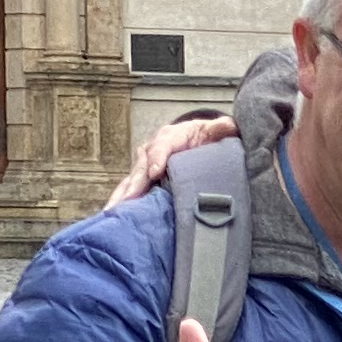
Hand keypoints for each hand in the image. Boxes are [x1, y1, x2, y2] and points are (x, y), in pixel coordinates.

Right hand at [107, 112, 238, 207]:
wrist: (195, 137)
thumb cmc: (205, 136)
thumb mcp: (215, 130)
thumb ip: (222, 129)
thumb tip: (229, 125)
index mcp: (171, 136)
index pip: (162, 145)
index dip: (157, 158)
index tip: (154, 173)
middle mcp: (152, 149)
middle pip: (141, 167)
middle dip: (134, 184)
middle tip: (127, 200)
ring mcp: (143, 165)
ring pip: (131, 181)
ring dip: (121, 197)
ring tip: (112, 212)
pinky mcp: (141, 179)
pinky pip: (129, 191)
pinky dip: (122, 202)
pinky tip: (113, 216)